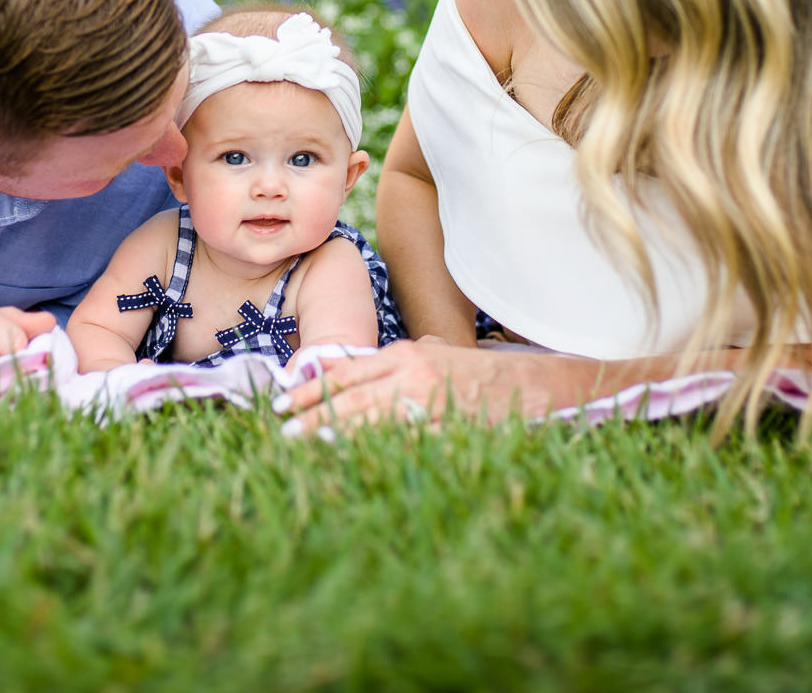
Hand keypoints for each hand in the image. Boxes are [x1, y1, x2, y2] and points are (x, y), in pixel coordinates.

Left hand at [279, 336, 559, 434]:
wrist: (528, 382)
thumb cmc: (476, 372)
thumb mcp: (433, 355)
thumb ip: (397, 361)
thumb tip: (352, 371)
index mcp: (405, 354)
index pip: (346, 370)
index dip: (311, 386)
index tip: (283, 401)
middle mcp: (412, 375)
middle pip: (351, 395)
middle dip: (312, 413)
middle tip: (282, 430)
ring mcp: (429, 402)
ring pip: (370, 417)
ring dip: (334, 431)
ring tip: (305, 442)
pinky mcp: (446, 427)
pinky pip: (403, 440)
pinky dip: (376, 448)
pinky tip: (354, 457)